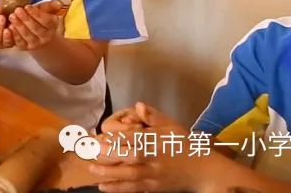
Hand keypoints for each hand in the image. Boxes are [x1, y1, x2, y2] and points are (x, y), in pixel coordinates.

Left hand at [8, 0, 63, 50]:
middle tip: (17, 10)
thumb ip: (50, 6)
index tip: (27, 6)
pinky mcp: (25, 48)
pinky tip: (9, 27)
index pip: (46, 21)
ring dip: (19, 26)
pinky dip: (14, 35)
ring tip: (12, 16)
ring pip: (27, 35)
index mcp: (52, 26)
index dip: (37, 14)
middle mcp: (45, 36)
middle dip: (26, 19)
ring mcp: (35, 43)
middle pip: (36, 28)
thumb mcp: (46, 12)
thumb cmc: (41, 21)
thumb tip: (57, 3)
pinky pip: (19, 42)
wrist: (40, 39)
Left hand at [91, 103, 210, 192]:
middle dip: (104, 153)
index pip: (129, 138)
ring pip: (126, 174)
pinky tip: (102, 186)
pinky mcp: (152, 187)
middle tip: (87, 151)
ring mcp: (152, 174)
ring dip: (106, 172)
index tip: (95, 136)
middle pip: (125, 155)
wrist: (202, 170)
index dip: (111, 137)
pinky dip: (117, 188)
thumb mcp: (171, 126)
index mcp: (154, 140)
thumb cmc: (183, 145)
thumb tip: (138, 105)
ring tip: (91, 168)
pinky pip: (132, 188)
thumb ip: (153, 116)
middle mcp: (151, 157)